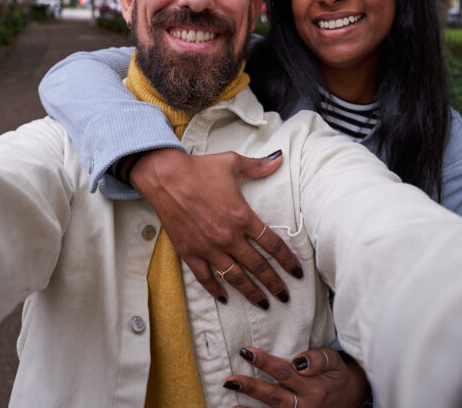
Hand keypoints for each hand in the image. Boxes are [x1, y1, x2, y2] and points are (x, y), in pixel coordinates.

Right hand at [128, 148, 302, 307]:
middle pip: (258, 266)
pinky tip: (225, 298)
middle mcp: (228, 237)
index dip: (288, 260)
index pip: (272, 244)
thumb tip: (279, 158)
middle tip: (285, 295)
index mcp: (242, 217)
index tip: (297, 272)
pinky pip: (205, 277)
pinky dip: (216, 289)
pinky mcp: (190, 252)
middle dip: (274, 283)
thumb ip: (258, 166)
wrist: (165, 176)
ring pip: (235, 277)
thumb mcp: (232, 163)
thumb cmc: (199, 168)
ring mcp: (208, 247)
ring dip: (251, 292)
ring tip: (263, 303)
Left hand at [223, 345, 370, 407]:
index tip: (247, 351)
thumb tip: (298, 361)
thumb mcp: (334, 361)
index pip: (285, 372)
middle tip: (230, 380)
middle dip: (251, 388)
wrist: (350, 398)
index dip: (265, 362)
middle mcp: (305, 404)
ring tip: (230, 396)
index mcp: (314, 387)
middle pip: (274, 396)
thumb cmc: (337, 375)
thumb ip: (318, 359)